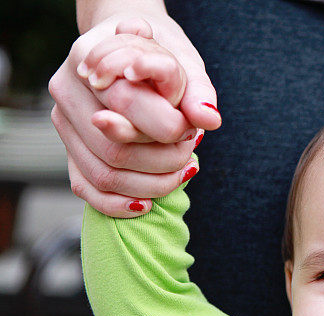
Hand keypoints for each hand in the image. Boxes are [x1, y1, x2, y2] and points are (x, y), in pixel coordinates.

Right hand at [49, 16, 219, 216]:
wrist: (132, 53)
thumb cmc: (161, 56)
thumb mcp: (184, 61)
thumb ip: (197, 90)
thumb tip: (208, 119)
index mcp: (91, 57)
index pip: (126, 105)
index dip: (167, 127)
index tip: (192, 130)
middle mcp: (67, 91)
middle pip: (115, 148)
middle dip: (165, 159)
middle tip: (191, 150)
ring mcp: (65, 123)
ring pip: (104, 174)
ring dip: (152, 184)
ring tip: (182, 171)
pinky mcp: (68, 149)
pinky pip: (85, 188)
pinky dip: (118, 204)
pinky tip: (148, 203)